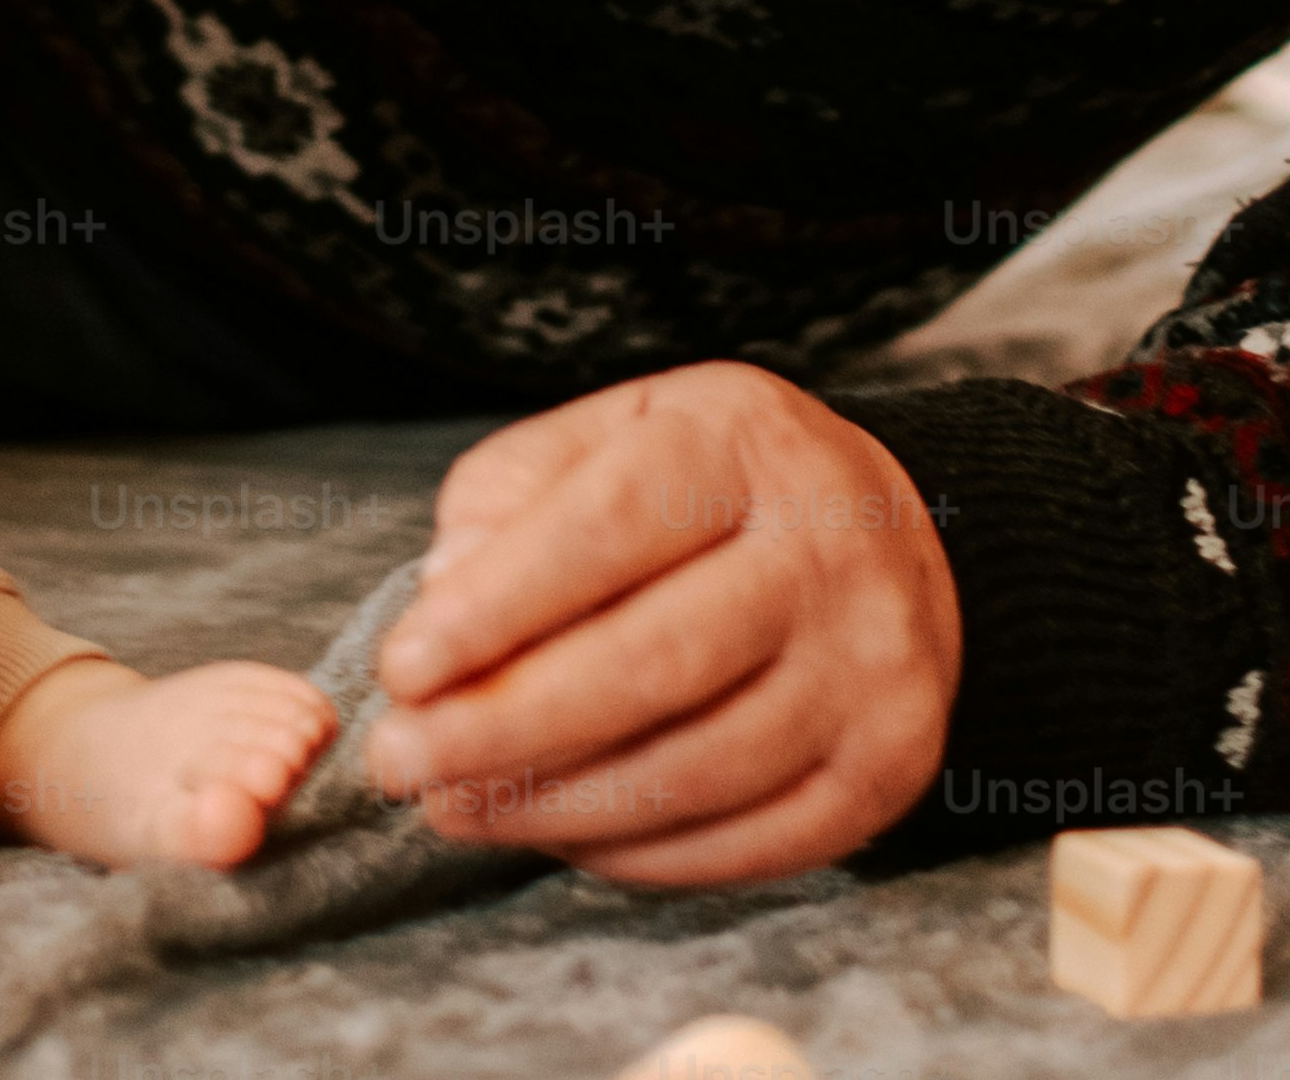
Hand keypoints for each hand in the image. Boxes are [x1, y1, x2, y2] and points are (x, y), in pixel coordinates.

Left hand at [360, 364, 958, 884]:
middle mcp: (831, 548)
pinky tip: (558, 832)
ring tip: (453, 807)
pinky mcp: (889, 765)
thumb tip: (444, 598)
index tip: (401, 669)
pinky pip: (749, 840)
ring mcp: (875, 665)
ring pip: (698, 768)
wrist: (890, 533)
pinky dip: (636, 853)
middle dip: (506, 727)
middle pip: (656, 662)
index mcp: (745, 440)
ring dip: (555, 804)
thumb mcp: (608, 436)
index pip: (611, 526)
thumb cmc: (706, 487)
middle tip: (400, 763)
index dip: (499, 607)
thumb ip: (511, 500)